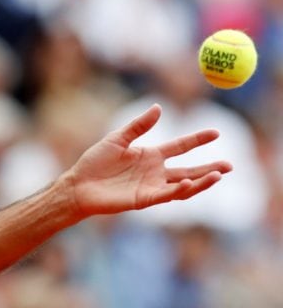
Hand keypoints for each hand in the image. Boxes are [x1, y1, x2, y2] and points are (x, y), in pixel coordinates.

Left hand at [62, 104, 232, 215]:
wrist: (78, 185)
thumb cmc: (94, 162)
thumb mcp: (117, 139)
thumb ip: (138, 126)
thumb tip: (159, 108)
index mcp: (150, 155)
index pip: (180, 146)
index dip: (197, 140)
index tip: (216, 132)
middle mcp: (154, 172)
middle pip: (189, 169)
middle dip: (210, 168)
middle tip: (230, 165)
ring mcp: (151, 186)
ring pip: (183, 185)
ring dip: (201, 181)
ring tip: (219, 175)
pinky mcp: (143, 199)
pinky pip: (166, 195)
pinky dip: (180, 189)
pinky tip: (191, 182)